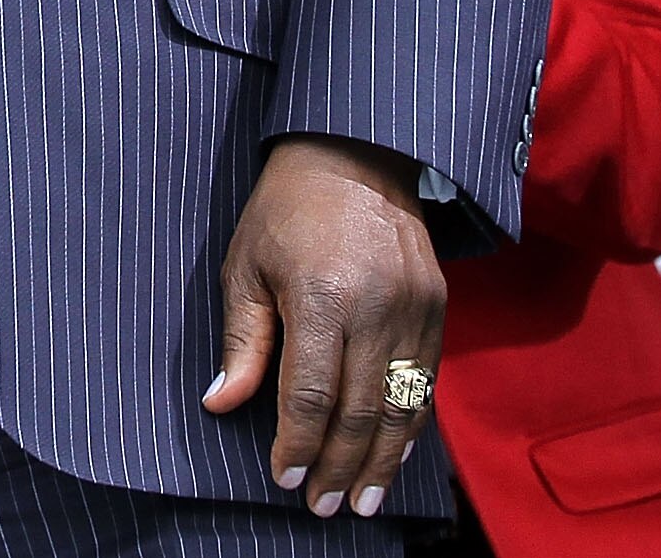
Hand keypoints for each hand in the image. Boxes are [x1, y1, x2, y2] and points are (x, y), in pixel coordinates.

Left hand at [203, 135, 444, 519]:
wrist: (354, 153)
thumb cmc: (285, 209)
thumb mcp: (245, 265)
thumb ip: (242, 339)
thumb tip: (222, 403)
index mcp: (320, 296)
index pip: (311, 394)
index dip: (299, 444)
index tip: (285, 478)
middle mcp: (376, 308)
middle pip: (361, 411)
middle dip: (341, 467)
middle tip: (326, 508)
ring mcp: (415, 309)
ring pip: (402, 406)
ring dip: (382, 461)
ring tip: (363, 501)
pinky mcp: (438, 307)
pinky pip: (425, 381)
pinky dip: (410, 426)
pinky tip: (394, 454)